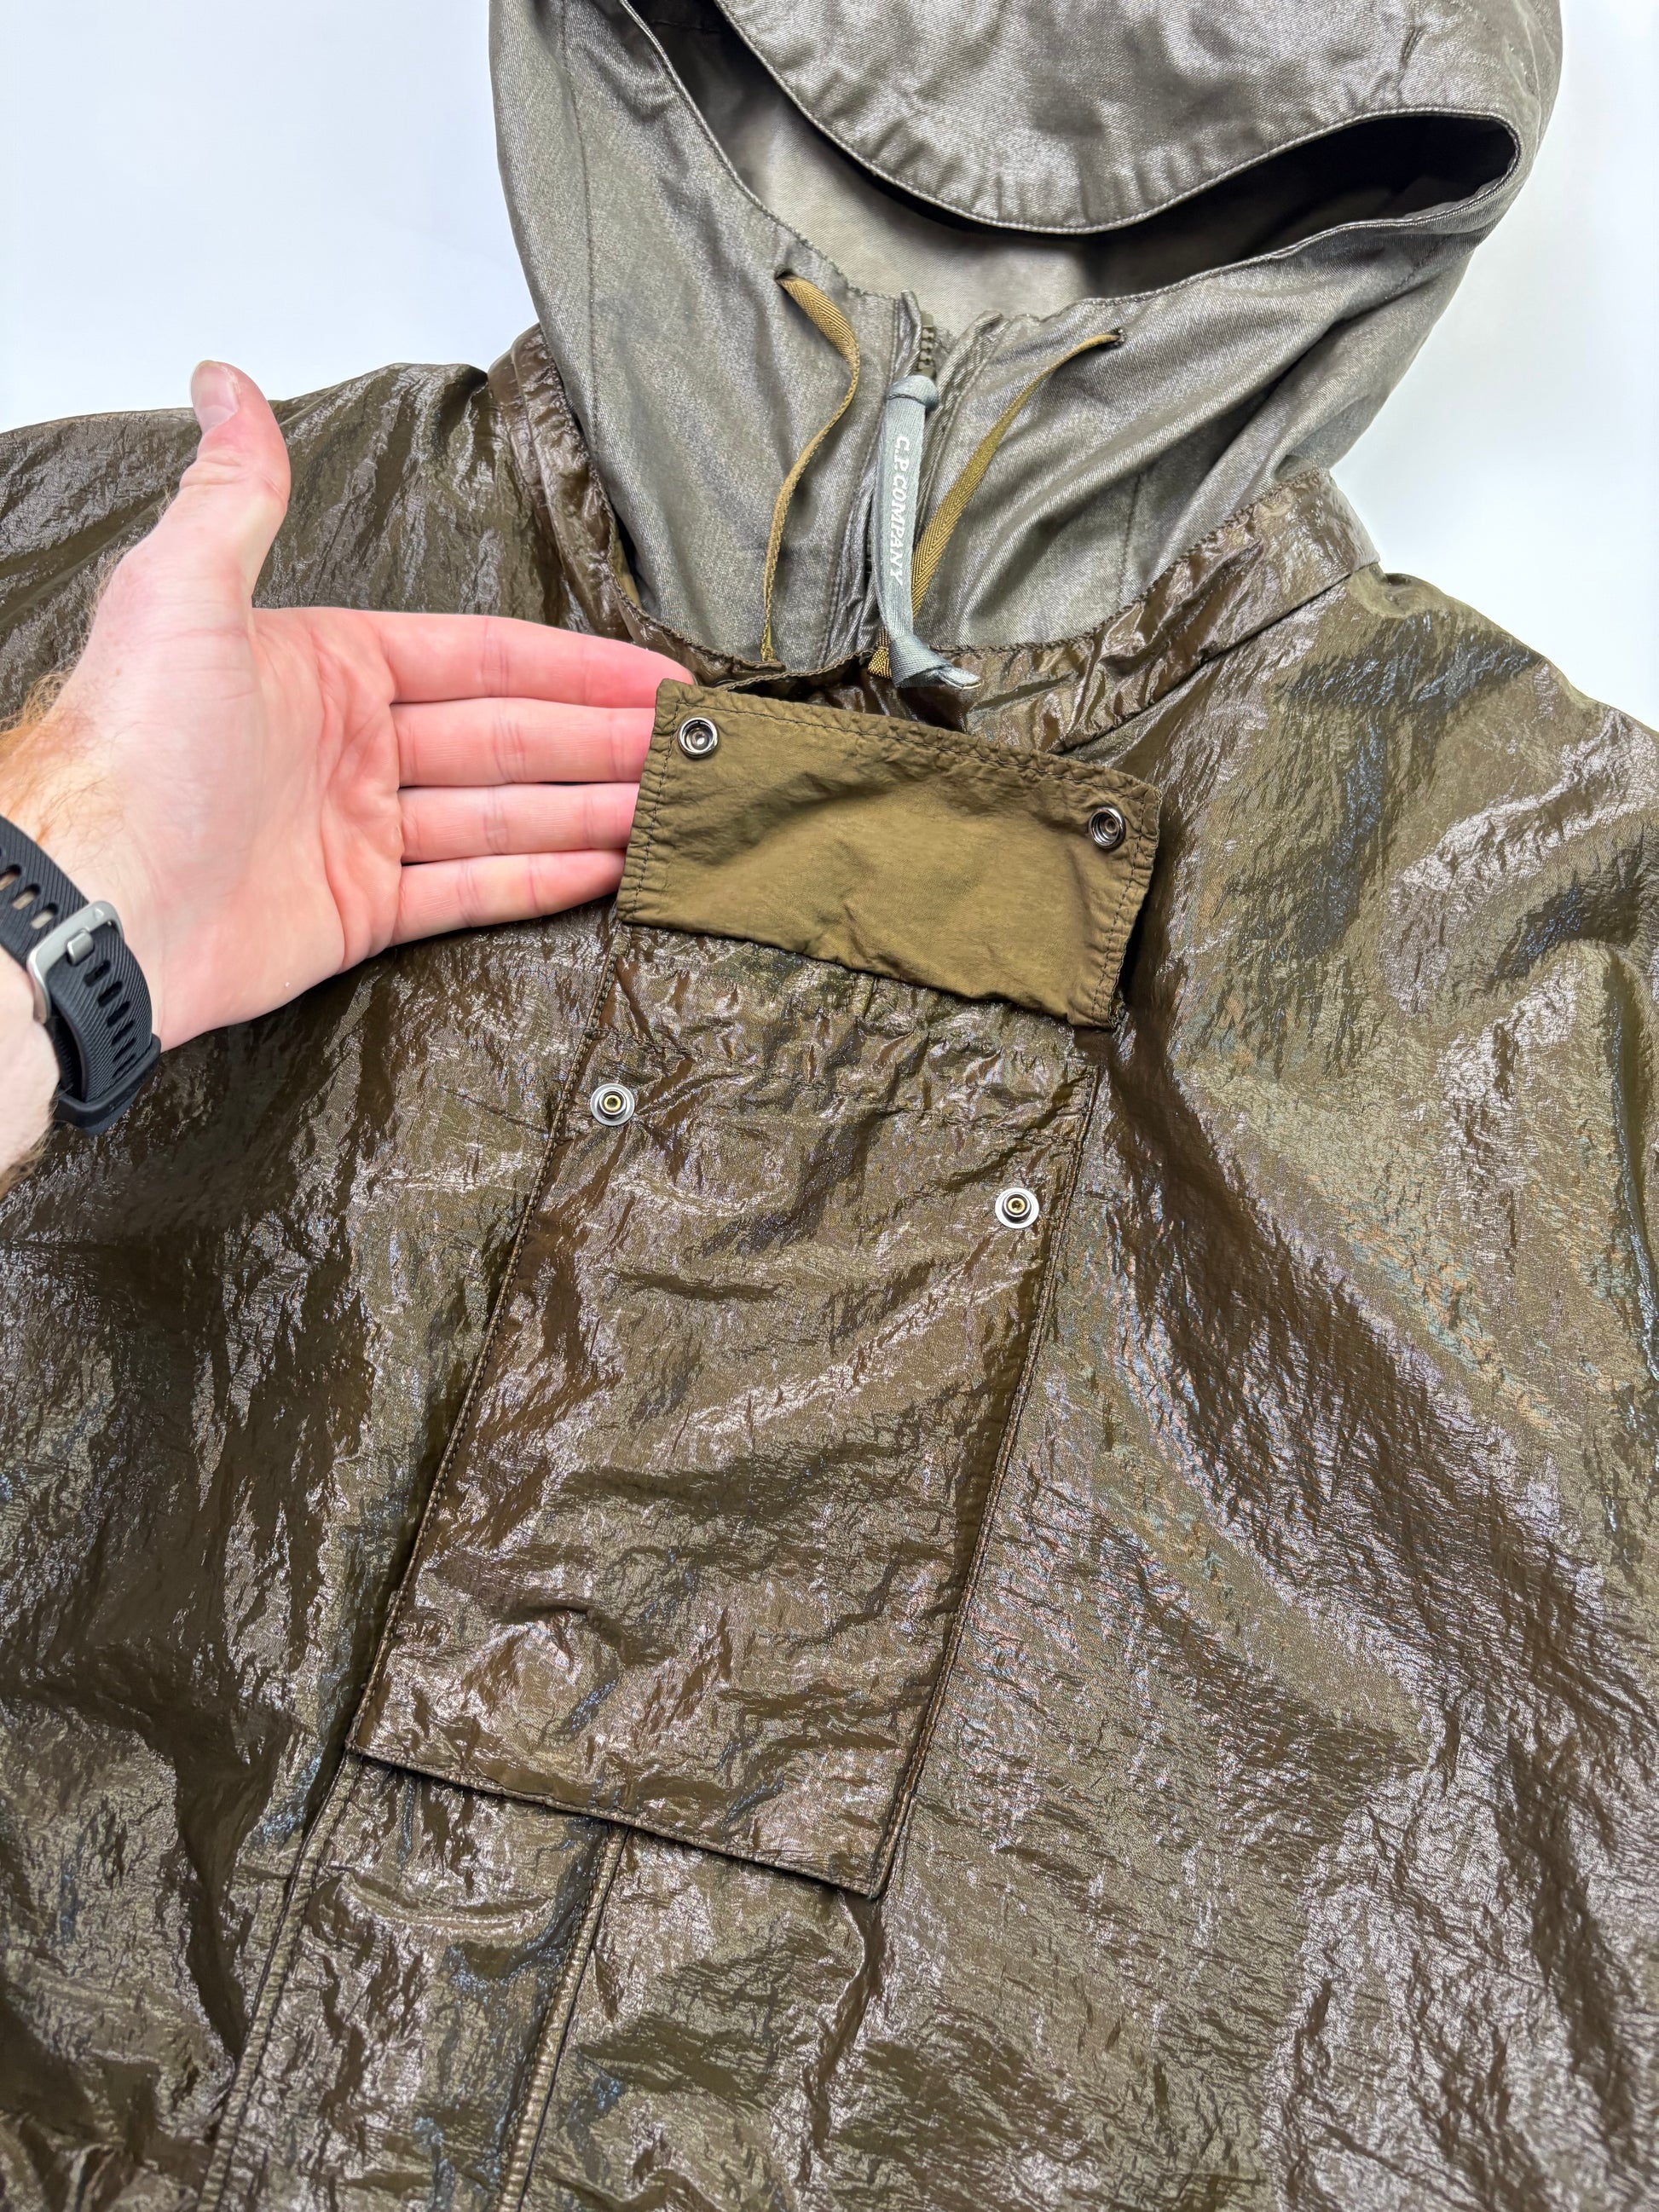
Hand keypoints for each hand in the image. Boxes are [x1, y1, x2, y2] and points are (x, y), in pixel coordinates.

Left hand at [0, 362, 687, 1179]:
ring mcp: (360, 833)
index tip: (648, 676)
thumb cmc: (132, 745)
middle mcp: (350, 748)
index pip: (479, 659)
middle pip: (505, 738)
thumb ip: (237, 495)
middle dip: (599, 740)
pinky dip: (538, 878)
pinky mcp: (359, 912)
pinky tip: (603, 865)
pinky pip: (468, 887)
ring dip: (587, 807)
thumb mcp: (182, 590)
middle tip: (686, 746)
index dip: (570, 666)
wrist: (94, 896)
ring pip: (501, 814)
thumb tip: (228, 382)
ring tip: (668, 806)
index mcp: (326, 669)